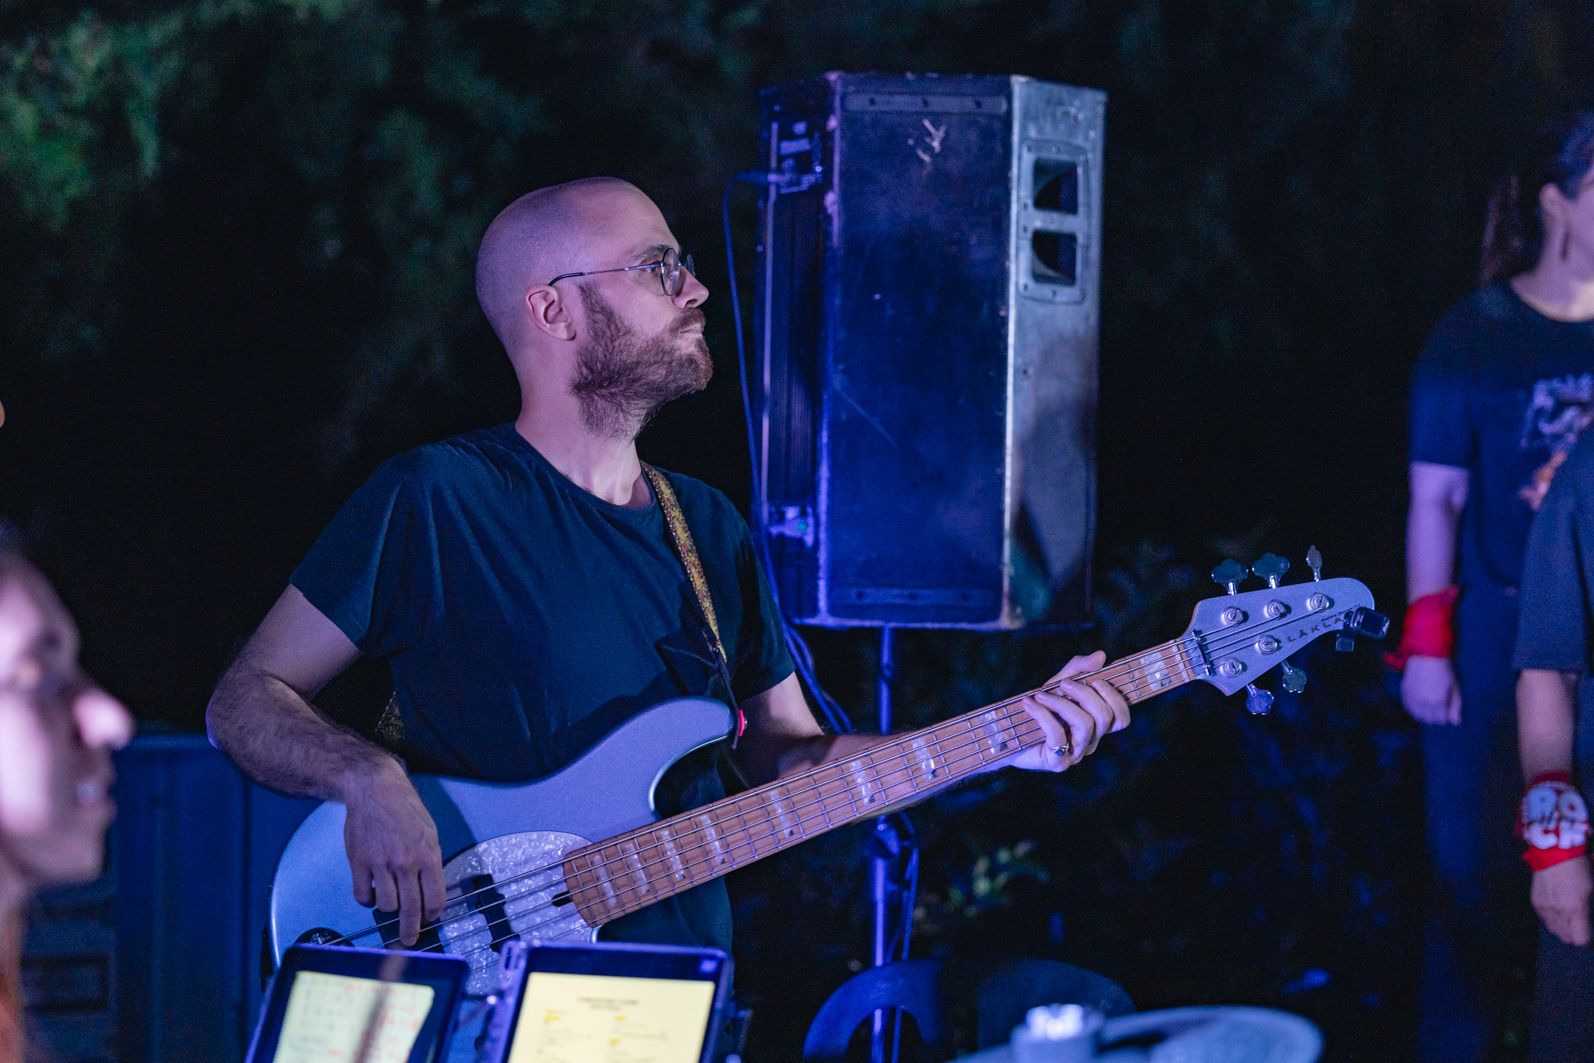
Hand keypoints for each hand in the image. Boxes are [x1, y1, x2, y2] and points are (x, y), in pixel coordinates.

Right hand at [340, 757, 446, 946]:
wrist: (374, 790)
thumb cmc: (405, 809)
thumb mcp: (429, 832)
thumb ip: (430, 862)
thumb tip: (429, 891)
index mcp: (428, 855)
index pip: (435, 898)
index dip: (432, 914)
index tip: (429, 920)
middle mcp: (405, 863)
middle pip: (411, 909)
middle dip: (410, 931)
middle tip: (408, 941)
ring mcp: (380, 864)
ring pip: (386, 906)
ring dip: (389, 908)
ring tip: (390, 900)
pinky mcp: (359, 863)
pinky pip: (363, 896)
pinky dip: (367, 899)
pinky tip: (372, 891)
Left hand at [1010, 651, 1129, 772]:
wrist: (1006, 735)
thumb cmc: (1038, 709)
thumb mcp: (1057, 684)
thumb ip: (1078, 670)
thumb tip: (1101, 655)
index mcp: (1096, 726)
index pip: (1121, 718)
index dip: (1115, 698)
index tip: (1096, 680)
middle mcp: (1090, 741)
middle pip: (1105, 717)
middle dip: (1085, 694)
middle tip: (1063, 684)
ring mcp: (1075, 754)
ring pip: (1085, 725)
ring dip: (1062, 704)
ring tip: (1041, 695)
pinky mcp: (1058, 763)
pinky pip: (1058, 735)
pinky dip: (1043, 715)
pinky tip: (1029, 704)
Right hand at [1401, 655, 1461, 724]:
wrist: (1426, 655)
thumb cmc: (1444, 670)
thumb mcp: (1454, 687)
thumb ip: (1455, 706)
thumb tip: (1455, 723)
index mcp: (1437, 702)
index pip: (1440, 720)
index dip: (1445, 716)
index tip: (1446, 709)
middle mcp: (1422, 703)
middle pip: (1427, 719)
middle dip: (1434, 716)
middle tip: (1438, 707)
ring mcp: (1411, 698)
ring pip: (1416, 715)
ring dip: (1422, 713)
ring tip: (1428, 705)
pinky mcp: (1404, 692)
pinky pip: (1407, 707)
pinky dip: (1413, 707)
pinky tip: (1418, 701)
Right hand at [1532, 857, 1592, 945]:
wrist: (1555, 853)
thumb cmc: (1580, 870)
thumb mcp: (1592, 892)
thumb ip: (1590, 911)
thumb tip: (1589, 922)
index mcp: (1576, 909)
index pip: (1580, 940)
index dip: (1588, 941)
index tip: (1592, 936)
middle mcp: (1558, 912)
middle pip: (1566, 938)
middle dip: (1576, 935)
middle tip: (1582, 926)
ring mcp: (1544, 908)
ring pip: (1554, 931)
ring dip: (1563, 929)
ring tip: (1570, 918)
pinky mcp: (1535, 902)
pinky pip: (1545, 920)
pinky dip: (1553, 919)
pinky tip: (1558, 909)